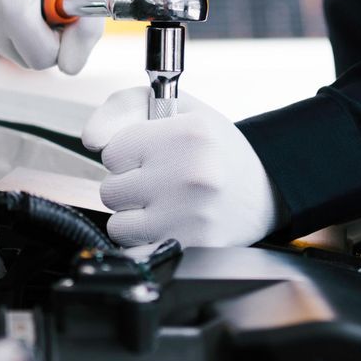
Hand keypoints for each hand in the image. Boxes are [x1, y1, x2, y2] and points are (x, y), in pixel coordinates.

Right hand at [0, 0, 104, 73]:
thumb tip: (71, 68)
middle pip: (26, 60)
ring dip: (26, 31)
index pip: (44, 59)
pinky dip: (7, 22)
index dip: (64, 36)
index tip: (66, 8)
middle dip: (44, 37)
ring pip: (9, 50)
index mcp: (7, 4)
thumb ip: (89, 29)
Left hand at [81, 88, 280, 247]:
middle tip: (163, 181)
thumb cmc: (214, 149)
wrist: (268, 188)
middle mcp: (192, 175)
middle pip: (110, 191)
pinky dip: (145, 244)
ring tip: (168, 205)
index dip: (128, 154)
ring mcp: (193, 217)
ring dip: (135, 219)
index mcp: (187, 133)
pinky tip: (170, 226)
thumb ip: (122, 109)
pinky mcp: (194, 248)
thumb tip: (91, 139)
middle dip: (130, 187)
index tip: (153, 155)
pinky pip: (136, 252)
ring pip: (119, 226)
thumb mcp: (175, 107)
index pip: (111, 151)